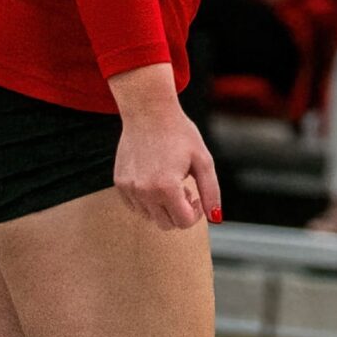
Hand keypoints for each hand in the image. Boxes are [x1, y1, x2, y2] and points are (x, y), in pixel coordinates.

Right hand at [112, 101, 218, 228]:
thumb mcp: (203, 160)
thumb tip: (216, 218)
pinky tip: (154, 179)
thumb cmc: (180, 133)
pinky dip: (147, 200)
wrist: (149, 112)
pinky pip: (135, 206)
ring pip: (149, 217)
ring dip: (162, 207)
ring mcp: (129, 188)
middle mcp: (144, 192)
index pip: (183, 222)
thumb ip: (211, 192)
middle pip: (166, 224)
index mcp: (166, 187)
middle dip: (180, 211)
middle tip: (184, 188)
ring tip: (169, 182)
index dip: (195, 213)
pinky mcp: (120, 183)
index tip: (195, 196)